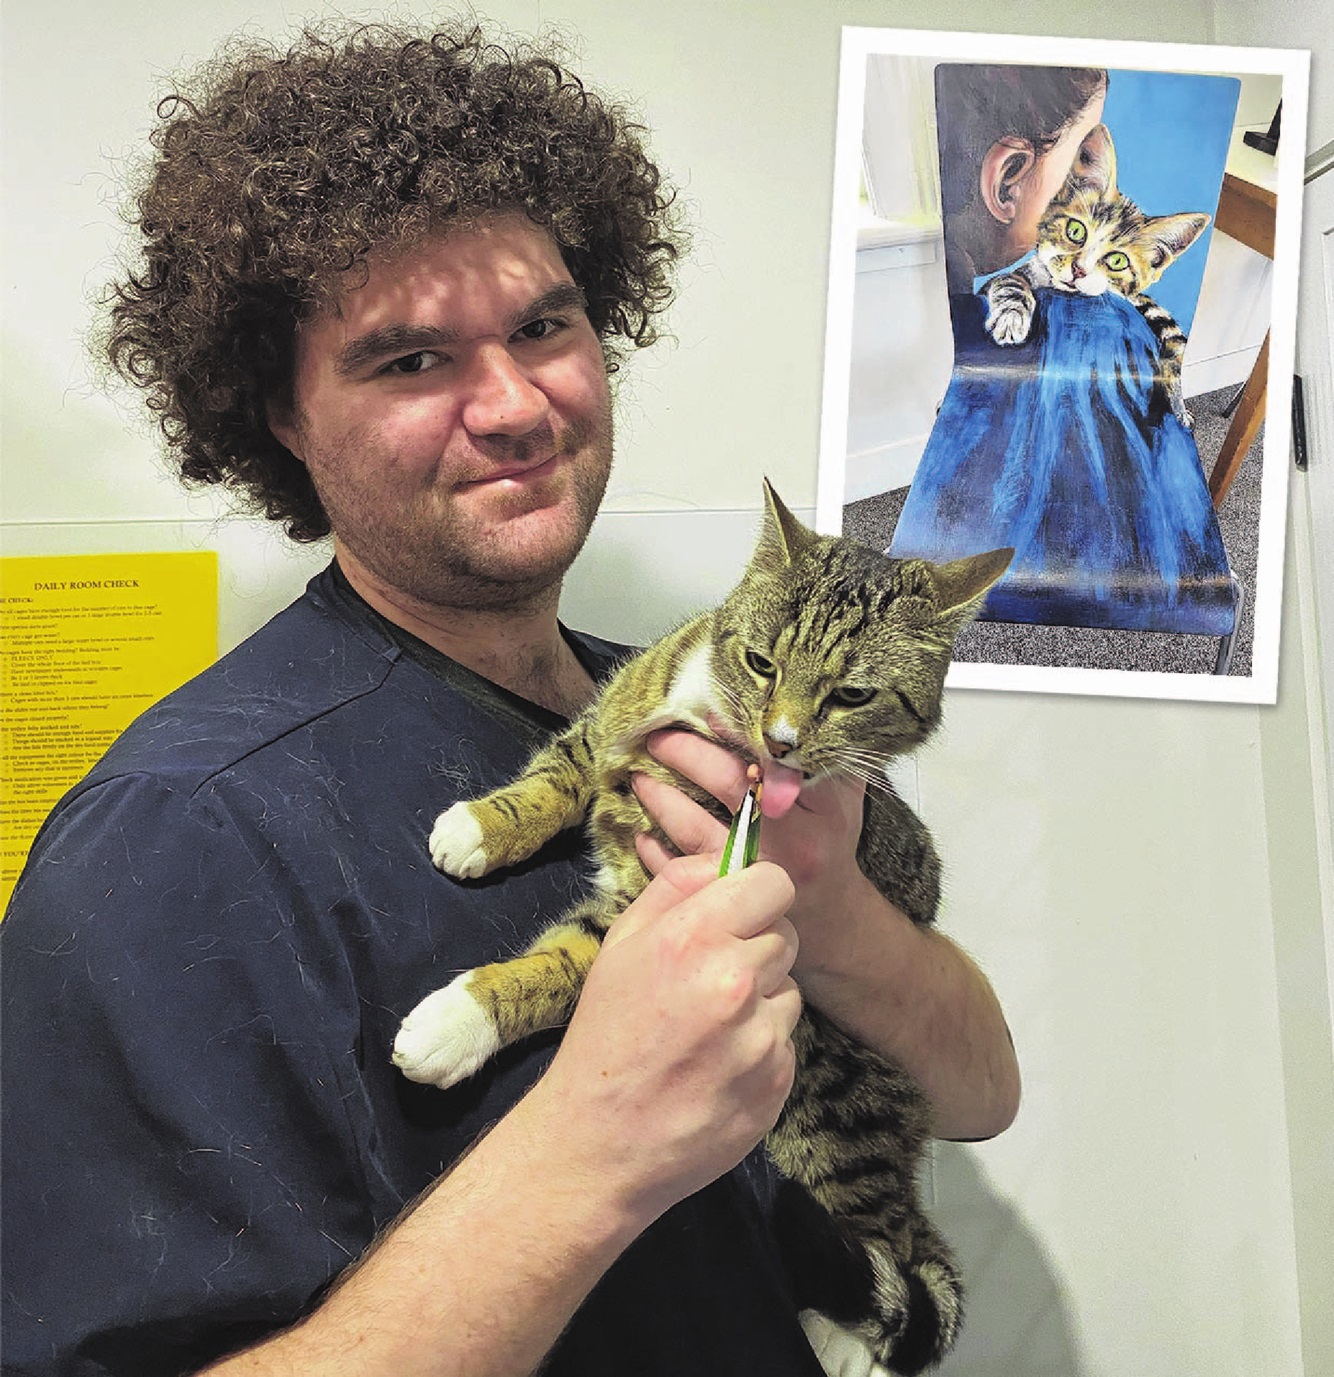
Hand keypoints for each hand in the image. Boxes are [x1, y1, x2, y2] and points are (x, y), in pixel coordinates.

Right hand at [537, 853, 800, 1228]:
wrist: (600, 1144)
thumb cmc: (605, 1035)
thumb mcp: (622, 945)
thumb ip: (676, 888)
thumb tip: (723, 858)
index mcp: (693, 937)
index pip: (774, 882)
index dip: (757, 894)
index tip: (738, 912)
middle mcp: (734, 981)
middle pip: (786, 933)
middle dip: (756, 946)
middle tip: (711, 976)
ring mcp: (760, 1036)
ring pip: (789, 988)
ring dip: (761, 999)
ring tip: (709, 1026)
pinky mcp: (778, 1081)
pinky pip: (786, 1040)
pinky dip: (760, 1046)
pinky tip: (718, 1063)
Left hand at [633, 729, 878, 975]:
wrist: (833, 922)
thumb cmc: (827, 846)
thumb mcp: (842, 802)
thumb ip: (824, 761)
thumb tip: (778, 713)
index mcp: (823, 811)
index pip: (778, 759)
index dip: (738, 733)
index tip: (706, 713)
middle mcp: (792, 842)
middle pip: (730, 784)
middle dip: (686, 754)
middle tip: (658, 737)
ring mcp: (756, 873)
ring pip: (696, 828)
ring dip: (661, 798)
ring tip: (639, 778)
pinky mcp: (729, 902)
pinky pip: (679, 873)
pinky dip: (654, 851)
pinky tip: (641, 833)